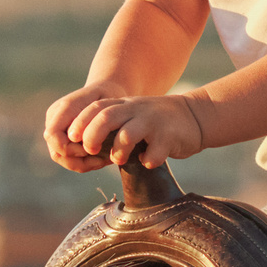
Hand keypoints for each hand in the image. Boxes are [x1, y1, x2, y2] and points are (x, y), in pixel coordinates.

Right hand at [43, 81, 127, 171]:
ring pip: (63, 159)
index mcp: (62, 108)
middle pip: (56, 153)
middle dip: (78, 161)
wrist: (107, 92)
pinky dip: (85, 163)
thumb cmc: (108, 96)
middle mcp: (55, 120)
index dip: (69, 148)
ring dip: (83, 164)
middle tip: (101, 159)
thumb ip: (88, 117)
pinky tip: (102, 160)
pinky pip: (70, 159)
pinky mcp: (65, 140)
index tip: (92, 148)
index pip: (52, 136)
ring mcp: (58, 131)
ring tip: (103, 161)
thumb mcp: (104, 101)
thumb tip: (75, 138)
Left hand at [47, 89, 207, 171]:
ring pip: (127, 134)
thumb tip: (80, 145)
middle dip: (92, 136)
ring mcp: (153, 122)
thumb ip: (110, 123)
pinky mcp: (169, 137)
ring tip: (120, 159)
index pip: (95, 108)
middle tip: (90, 151)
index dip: (80, 122)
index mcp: (124, 104)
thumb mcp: (132, 114)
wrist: (194, 116)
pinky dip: (148, 160)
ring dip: (118, 150)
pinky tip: (148, 162)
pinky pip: (154, 152)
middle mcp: (137, 110)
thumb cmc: (155, 122)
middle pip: (106, 117)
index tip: (72, 138)